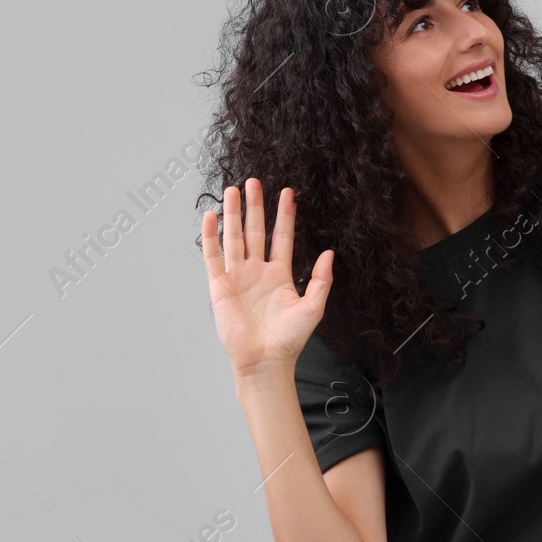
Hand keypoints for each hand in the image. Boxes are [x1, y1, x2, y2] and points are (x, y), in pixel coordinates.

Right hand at [201, 178, 334, 376]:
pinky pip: (214, 257)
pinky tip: (211, 217)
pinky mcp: (220, 287)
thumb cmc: (289, 339)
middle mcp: (257, 271)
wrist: (266, 361)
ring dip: (233, 214)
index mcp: (279, 274)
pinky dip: (212, 237)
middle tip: (254, 181)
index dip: (284, 215)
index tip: (288, 193)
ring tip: (232, 190)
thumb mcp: (313, 307)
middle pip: (256, 230)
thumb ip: (321, 279)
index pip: (281, 236)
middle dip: (255, 206)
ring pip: (235, 238)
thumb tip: (330, 253)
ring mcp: (238, 277)